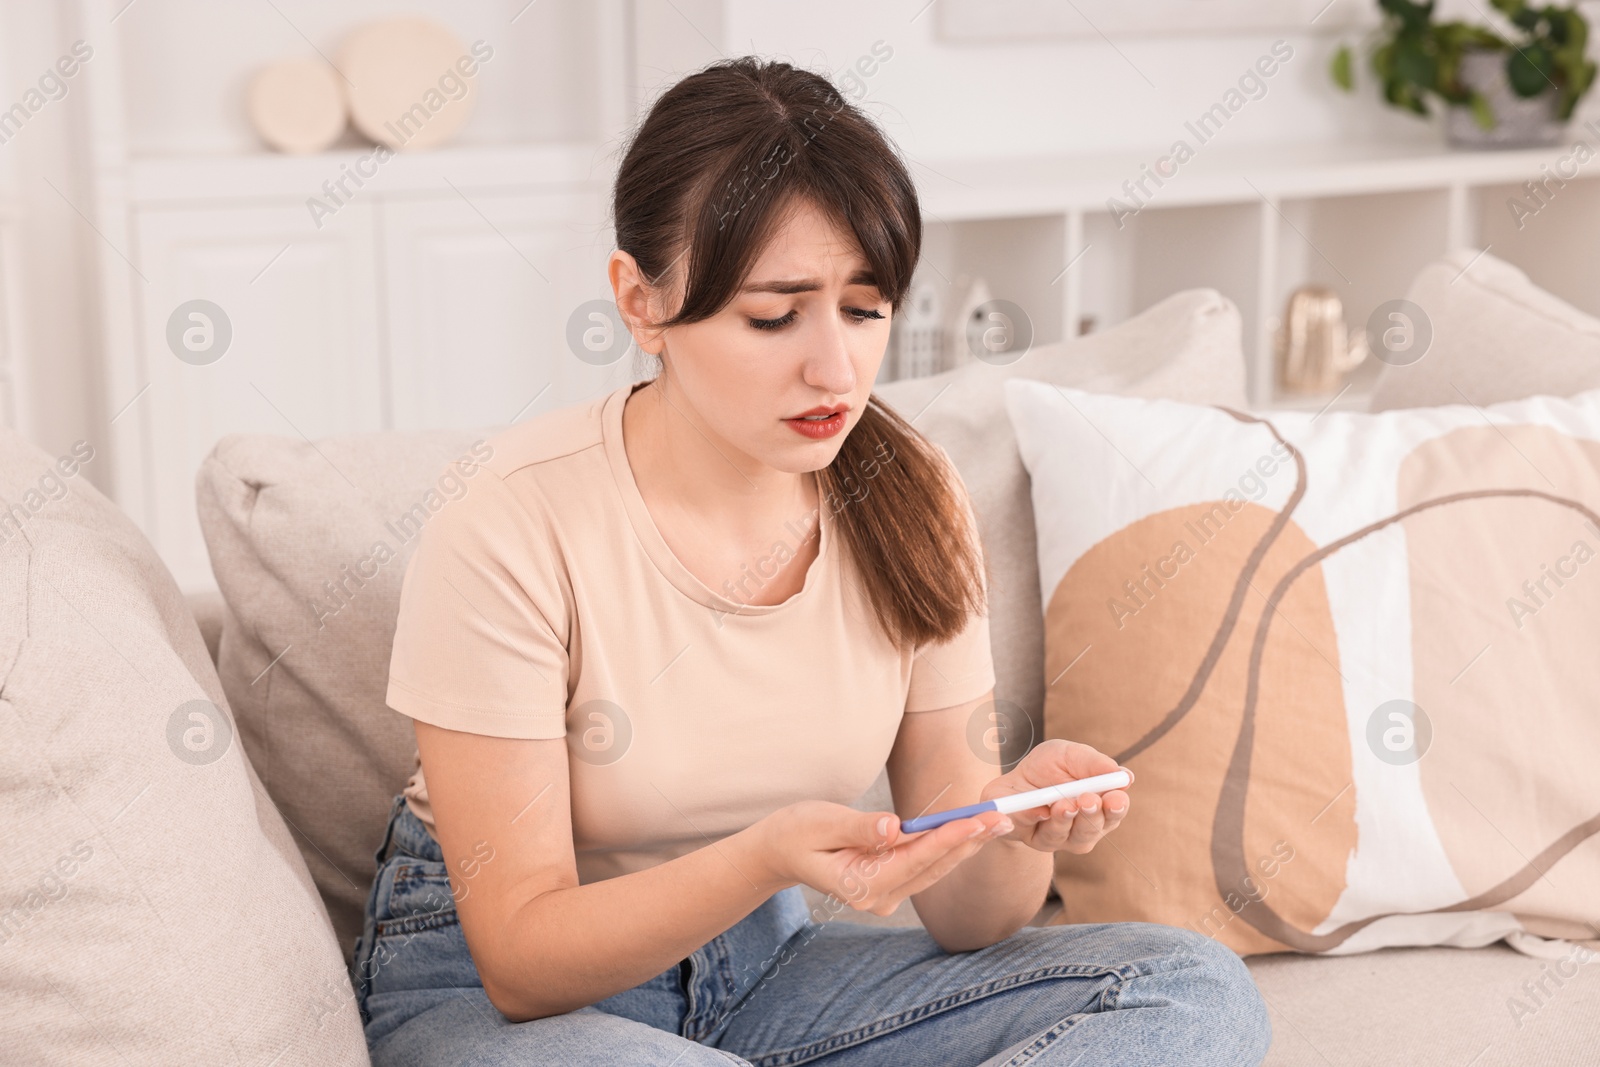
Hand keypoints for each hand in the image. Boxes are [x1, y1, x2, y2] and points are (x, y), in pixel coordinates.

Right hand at [755, 799, 1012, 916]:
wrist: (778, 852)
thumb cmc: (795, 832)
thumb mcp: (820, 822)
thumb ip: (859, 826)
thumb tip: (894, 827)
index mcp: (860, 884)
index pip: (913, 859)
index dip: (947, 838)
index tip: (975, 820)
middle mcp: (878, 897)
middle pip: (932, 867)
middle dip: (967, 840)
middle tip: (1001, 817)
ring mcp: (885, 895)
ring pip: (933, 868)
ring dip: (965, 845)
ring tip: (995, 822)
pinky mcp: (890, 885)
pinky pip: (925, 866)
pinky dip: (948, 848)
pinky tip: (970, 832)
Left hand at [978, 740, 1131, 853]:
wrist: (1012, 784)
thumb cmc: (1047, 768)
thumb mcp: (1068, 755)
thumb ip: (1093, 763)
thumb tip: (1125, 775)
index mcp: (1100, 805)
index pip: (1115, 810)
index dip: (1117, 806)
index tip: (1115, 798)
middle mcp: (1084, 827)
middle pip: (1094, 829)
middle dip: (1092, 815)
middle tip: (1087, 800)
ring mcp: (1061, 838)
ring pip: (1067, 836)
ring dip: (1065, 818)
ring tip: (1062, 804)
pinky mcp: (1036, 840)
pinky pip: (1037, 833)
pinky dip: (1035, 820)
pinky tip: (1038, 811)